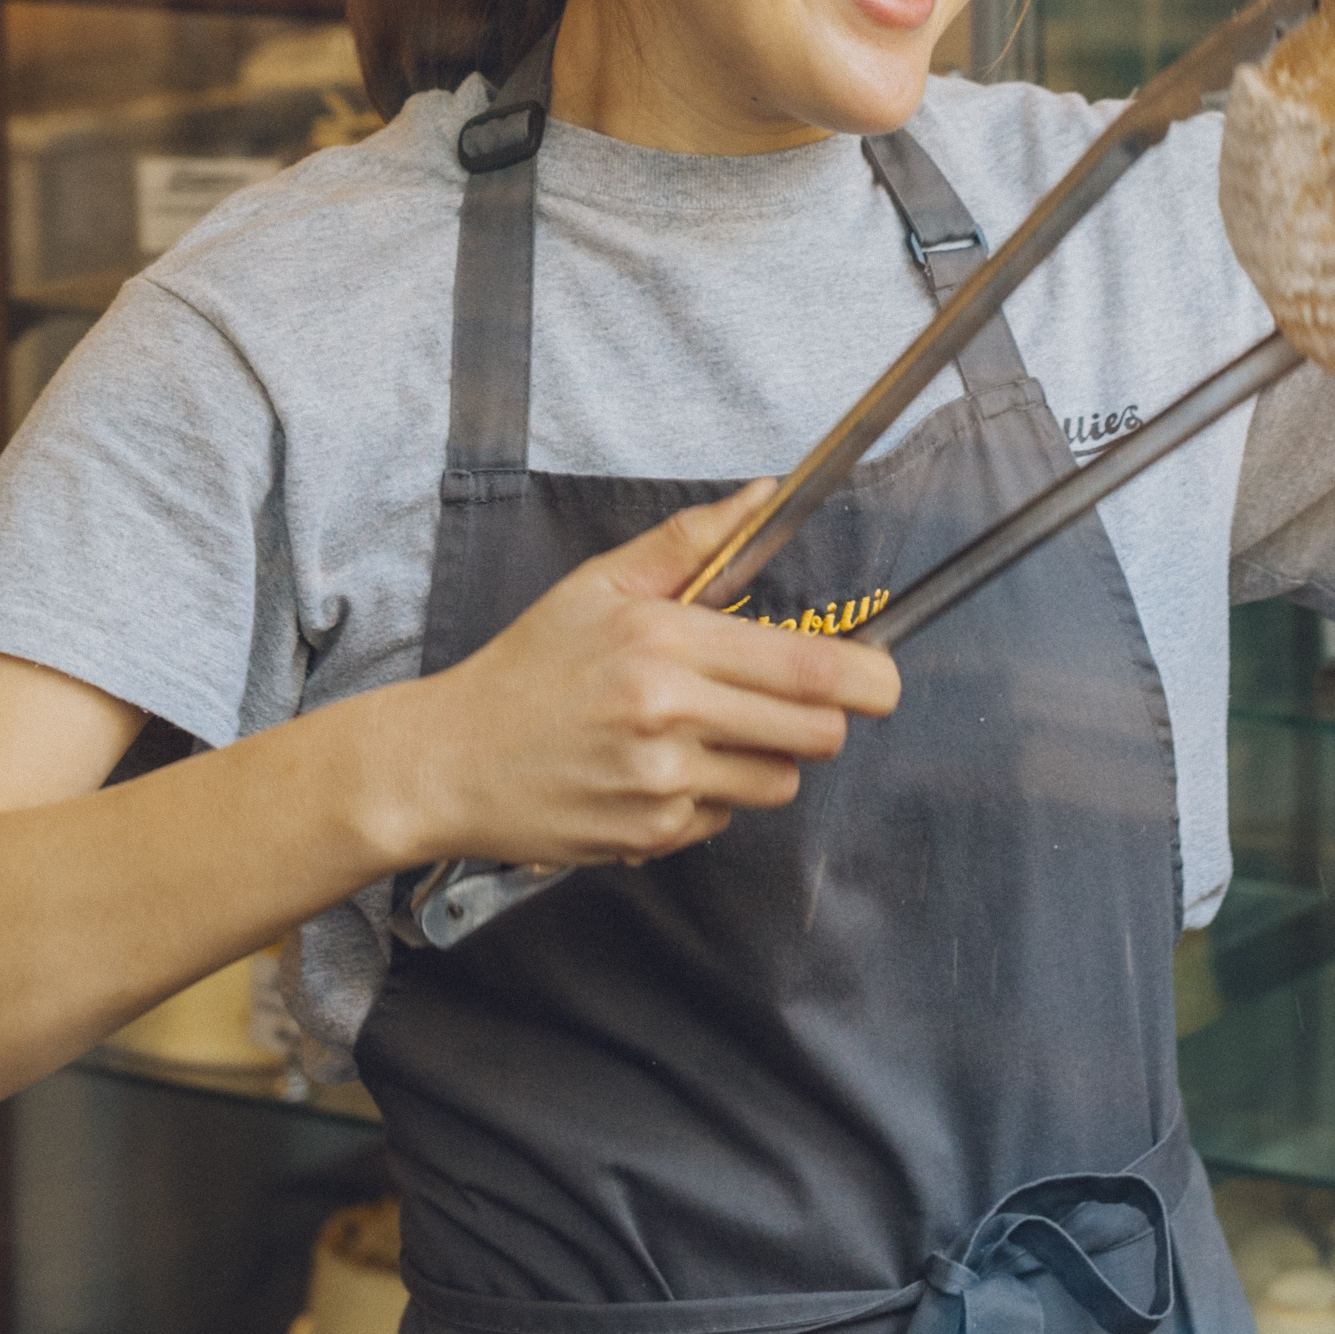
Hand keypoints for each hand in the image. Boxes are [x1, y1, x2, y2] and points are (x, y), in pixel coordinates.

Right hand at [382, 483, 903, 872]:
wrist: (449, 761)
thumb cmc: (526, 670)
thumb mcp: (599, 586)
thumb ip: (691, 542)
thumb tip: (763, 498)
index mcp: (665, 641)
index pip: (807, 670)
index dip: (868, 678)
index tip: (885, 681)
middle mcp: (669, 713)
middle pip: (814, 734)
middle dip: (821, 722)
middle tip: (788, 704)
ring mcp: (662, 782)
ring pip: (778, 781)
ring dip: (761, 760)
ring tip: (701, 733)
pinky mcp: (652, 834)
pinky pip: (725, 818)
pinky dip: (708, 797)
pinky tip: (657, 771)